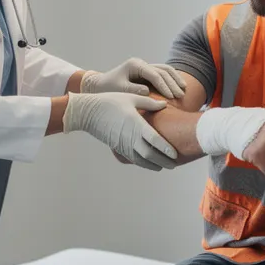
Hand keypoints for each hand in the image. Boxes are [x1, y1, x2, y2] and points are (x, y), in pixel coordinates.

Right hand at [63, 93, 178, 170]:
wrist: (88, 112)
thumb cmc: (110, 101)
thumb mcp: (131, 98)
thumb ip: (149, 103)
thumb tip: (165, 105)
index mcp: (135, 123)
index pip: (154, 140)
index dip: (165, 149)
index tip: (176, 154)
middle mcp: (130, 137)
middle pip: (150, 155)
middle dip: (164, 161)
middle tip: (175, 164)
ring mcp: (123, 144)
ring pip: (141, 160)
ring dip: (154, 165)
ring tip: (166, 166)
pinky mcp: (118, 148)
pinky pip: (134, 159)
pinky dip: (144, 163)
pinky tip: (152, 164)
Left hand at [80, 58, 186, 98]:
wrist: (100, 86)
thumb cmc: (108, 88)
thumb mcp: (119, 90)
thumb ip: (133, 90)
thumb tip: (148, 91)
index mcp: (135, 65)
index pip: (154, 74)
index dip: (163, 86)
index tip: (170, 97)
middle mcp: (141, 64)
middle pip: (162, 71)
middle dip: (172, 83)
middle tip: (180, 95)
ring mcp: (145, 67)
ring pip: (165, 70)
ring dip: (175, 79)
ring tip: (183, 90)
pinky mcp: (147, 73)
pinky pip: (163, 74)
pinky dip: (172, 79)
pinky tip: (179, 86)